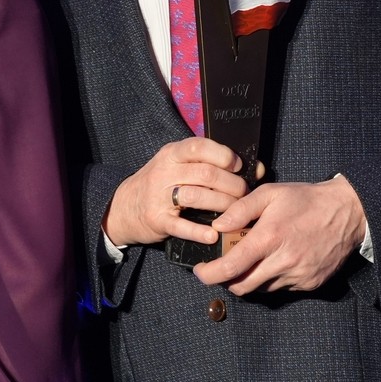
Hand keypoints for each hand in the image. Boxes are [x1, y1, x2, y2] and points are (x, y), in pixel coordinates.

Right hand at [103, 137, 247, 247]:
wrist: (123, 208)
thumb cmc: (161, 185)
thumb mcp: (178, 167)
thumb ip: (211, 165)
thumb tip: (257, 168)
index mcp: (171, 154)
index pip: (199, 147)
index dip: (224, 156)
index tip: (239, 167)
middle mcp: (164, 171)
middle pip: (206, 174)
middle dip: (233, 185)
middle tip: (243, 195)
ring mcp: (158, 195)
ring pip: (198, 197)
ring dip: (223, 205)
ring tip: (235, 213)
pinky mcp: (157, 219)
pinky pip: (181, 226)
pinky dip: (200, 231)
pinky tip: (214, 234)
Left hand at [194, 176, 366, 294]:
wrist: (349, 212)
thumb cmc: (305, 200)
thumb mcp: (269, 193)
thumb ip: (240, 209)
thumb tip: (217, 226)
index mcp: (270, 238)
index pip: (231, 267)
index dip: (210, 274)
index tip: (200, 271)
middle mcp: (284, 262)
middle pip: (242, 286)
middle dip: (225, 280)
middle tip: (221, 266)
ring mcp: (299, 276)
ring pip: (261, 289)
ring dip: (248, 279)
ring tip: (250, 259)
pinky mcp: (311, 284)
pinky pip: (281, 289)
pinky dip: (270, 279)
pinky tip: (273, 261)